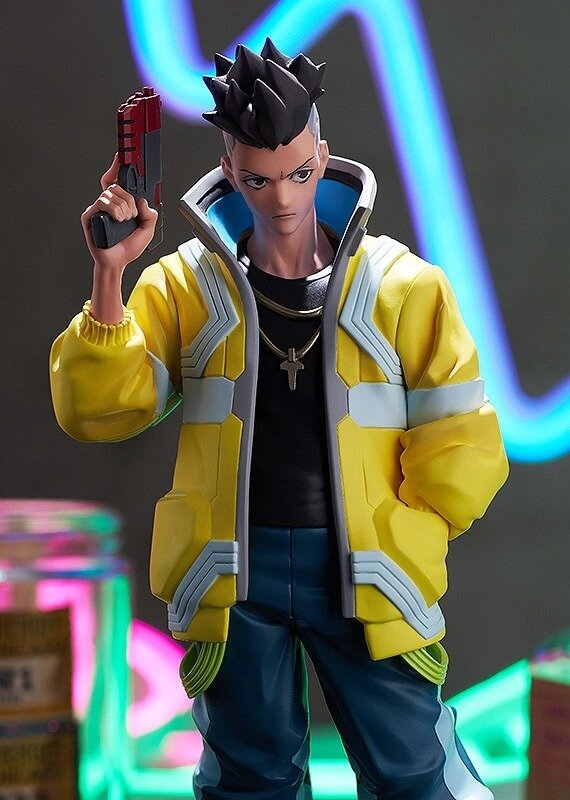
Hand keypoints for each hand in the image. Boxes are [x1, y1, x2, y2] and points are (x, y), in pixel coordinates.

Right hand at [80, 154, 157, 273]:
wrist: (117, 262)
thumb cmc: (128, 248)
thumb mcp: (147, 229)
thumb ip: (150, 214)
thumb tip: (142, 201)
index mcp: (119, 204)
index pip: (116, 180)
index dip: (117, 167)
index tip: (121, 156)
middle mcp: (107, 204)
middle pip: (116, 185)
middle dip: (129, 200)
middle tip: (132, 215)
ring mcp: (97, 209)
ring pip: (111, 193)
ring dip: (123, 208)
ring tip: (125, 221)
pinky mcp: (90, 215)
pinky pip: (102, 202)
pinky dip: (114, 210)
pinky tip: (117, 220)